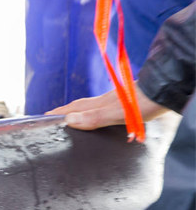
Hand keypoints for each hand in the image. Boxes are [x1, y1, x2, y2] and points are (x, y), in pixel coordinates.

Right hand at [45, 84, 166, 130]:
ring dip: (78, 111)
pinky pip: (102, 108)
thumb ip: (94, 118)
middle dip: (64, 111)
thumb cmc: (145, 103)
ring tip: (70, 118)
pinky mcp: (124, 101)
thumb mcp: (118, 113)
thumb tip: (68, 120)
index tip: (43, 117)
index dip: (57, 113)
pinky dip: (93, 112)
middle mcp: (104, 100)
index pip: (72, 108)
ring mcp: (114, 100)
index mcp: (99, 104)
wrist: (166, 88)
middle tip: (52, 118)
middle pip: (79, 106)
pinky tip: (99, 116)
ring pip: (90, 106)